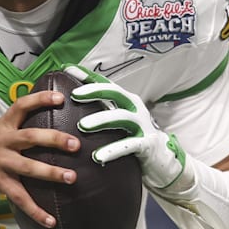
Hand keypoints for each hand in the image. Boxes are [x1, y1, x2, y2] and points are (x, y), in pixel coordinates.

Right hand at [0, 89, 79, 226]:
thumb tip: (43, 132)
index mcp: (2, 126)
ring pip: (28, 167)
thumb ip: (15, 131)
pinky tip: (50, 219)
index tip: (60, 98)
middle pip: (31, 136)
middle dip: (55, 139)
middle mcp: (2, 141)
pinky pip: (19, 197)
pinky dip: (36, 210)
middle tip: (75, 144)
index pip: (22, 106)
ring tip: (71, 177)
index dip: (41, 99)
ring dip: (51, 173)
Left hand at [64, 64, 186, 189]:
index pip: (105, 83)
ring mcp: (142, 125)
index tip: (67, 69)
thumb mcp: (119, 120)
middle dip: (94, 91)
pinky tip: (98, 156)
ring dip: (101, 120)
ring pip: (120, 117)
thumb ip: (102, 111)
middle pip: (114, 93)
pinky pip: (129, 145)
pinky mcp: (146, 144)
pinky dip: (113, 150)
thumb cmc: (134, 137)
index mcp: (126, 100)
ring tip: (82, 125)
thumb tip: (73, 103)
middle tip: (74, 95)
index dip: (87, 75)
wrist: (161, 159)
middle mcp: (134, 108)